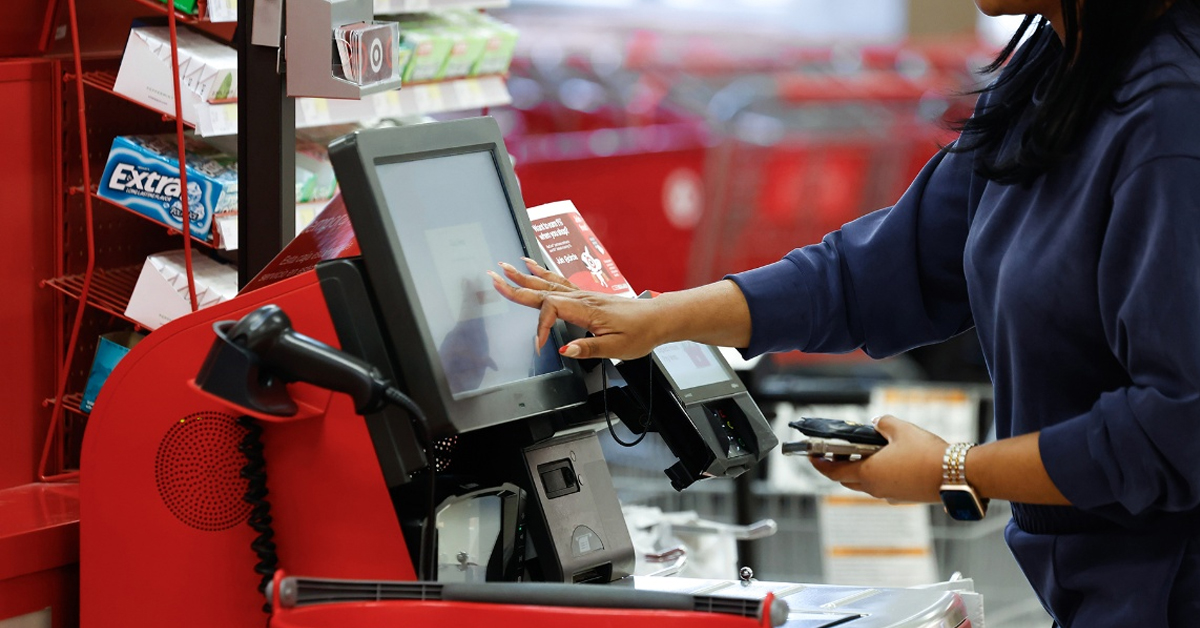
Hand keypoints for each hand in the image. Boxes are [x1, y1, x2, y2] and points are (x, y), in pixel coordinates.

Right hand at [488, 258, 664, 359]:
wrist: (658, 318)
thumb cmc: (641, 332)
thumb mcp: (616, 347)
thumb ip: (588, 348)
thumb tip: (565, 350)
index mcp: (587, 310)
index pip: (551, 310)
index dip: (539, 327)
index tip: (538, 345)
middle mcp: (582, 298)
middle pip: (542, 289)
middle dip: (516, 285)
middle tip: (494, 277)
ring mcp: (584, 294)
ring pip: (548, 283)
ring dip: (525, 276)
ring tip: (507, 268)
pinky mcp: (587, 296)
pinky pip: (559, 282)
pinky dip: (543, 273)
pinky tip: (534, 267)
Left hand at [809, 415, 946, 503]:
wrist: (958, 476)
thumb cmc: (928, 454)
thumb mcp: (901, 428)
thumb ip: (883, 423)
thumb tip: (877, 423)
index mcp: (868, 473)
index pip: (833, 472)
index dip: (819, 464)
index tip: (810, 456)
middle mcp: (875, 489)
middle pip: (847, 480)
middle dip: (838, 466)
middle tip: (835, 452)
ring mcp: (890, 496)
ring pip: (865, 484)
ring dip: (859, 470)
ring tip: (862, 452)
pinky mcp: (904, 498)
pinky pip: (883, 487)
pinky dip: (877, 475)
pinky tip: (888, 460)